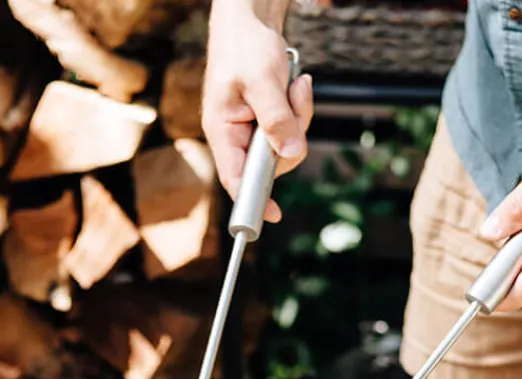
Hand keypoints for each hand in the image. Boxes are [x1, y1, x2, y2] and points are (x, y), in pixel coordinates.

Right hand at [202, 0, 313, 220]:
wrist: (249, 19)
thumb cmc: (246, 46)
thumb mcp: (263, 82)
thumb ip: (277, 120)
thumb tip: (291, 155)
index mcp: (222, 132)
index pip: (236, 178)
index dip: (253, 200)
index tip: (273, 215)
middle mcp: (235, 136)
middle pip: (271, 162)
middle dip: (292, 134)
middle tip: (296, 97)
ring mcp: (251, 130)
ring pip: (286, 144)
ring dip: (299, 115)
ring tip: (294, 83)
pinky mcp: (266, 120)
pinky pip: (290, 128)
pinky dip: (298, 107)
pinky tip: (294, 84)